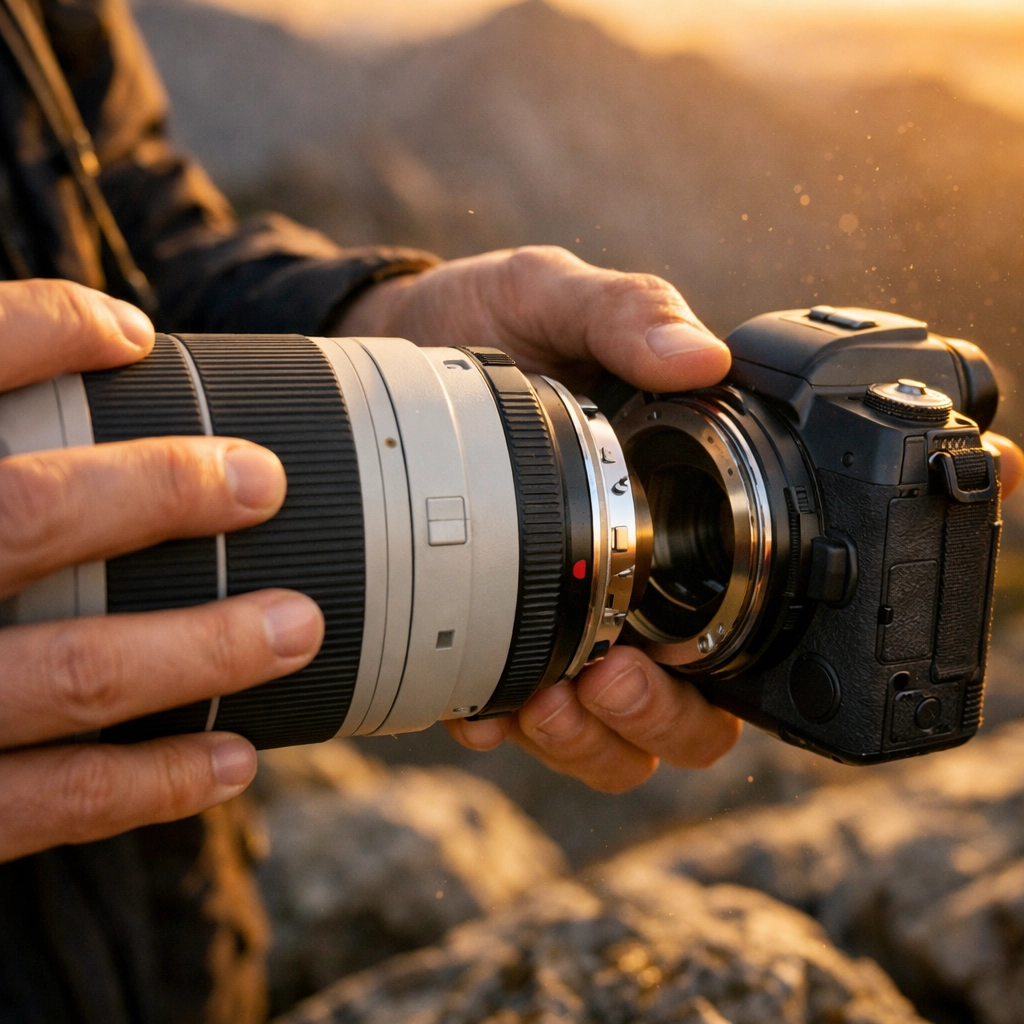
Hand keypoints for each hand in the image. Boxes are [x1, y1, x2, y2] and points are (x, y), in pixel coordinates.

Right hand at [0, 280, 323, 862]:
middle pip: (29, 515)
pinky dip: (153, 783)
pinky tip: (233, 758)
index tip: (129, 332)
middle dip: (162, 490)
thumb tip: (58, 366)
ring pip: (74, 672)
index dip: (42, 330)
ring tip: (300, 625)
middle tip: (264, 480)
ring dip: (205, 649)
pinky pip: (49, 802)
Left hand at [341, 247, 739, 789]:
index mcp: (667, 516)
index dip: (710, 678)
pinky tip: (474, 710)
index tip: (648, 656)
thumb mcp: (555, 298)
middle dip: (650, 723)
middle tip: (606, 681)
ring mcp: (556, 618)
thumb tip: (702, 358)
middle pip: (681, 712)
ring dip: (583, 741)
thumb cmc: (488, 325)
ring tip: (542, 702)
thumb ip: (628, 313)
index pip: (731, 630)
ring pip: (604, 736)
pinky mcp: (485, 636)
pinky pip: (508, 717)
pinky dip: (500, 730)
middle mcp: (624, 583)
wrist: (393, 344)